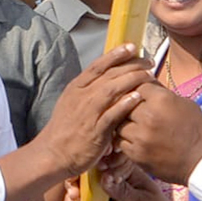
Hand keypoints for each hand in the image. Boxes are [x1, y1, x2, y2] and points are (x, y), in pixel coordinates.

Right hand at [38, 44, 153, 177]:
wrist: (53, 153)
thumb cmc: (65, 129)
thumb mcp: (72, 102)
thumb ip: (88, 90)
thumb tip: (106, 78)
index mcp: (76, 87)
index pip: (98, 65)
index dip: (116, 54)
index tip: (132, 46)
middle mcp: (82, 96)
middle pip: (109, 74)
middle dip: (131, 65)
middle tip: (149, 61)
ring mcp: (88, 112)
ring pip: (112, 90)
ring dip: (131, 80)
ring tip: (148, 76)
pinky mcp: (95, 131)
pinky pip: (112, 114)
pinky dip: (124, 104)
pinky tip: (137, 97)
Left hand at [116, 82, 201, 183]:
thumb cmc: (197, 130)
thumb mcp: (184, 103)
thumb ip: (161, 94)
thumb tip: (145, 84)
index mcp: (162, 100)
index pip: (137, 85)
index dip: (138, 89)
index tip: (140, 93)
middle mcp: (148, 116)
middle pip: (124, 103)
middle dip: (129, 105)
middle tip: (135, 110)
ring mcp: (140, 137)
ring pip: (118, 122)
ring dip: (125, 123)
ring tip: (136, 125)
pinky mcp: (136, 154)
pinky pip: (120, 141)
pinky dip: (125, 139)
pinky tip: (136, 139)